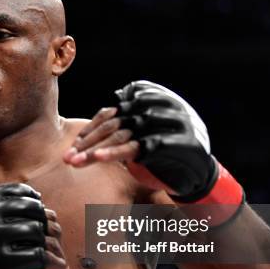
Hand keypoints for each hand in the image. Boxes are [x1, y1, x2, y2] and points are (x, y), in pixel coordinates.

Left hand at [63, 80, 242, 205]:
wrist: (201, 171)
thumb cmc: (167, 152)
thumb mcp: (145, 134)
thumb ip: (124, 125)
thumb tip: (86, 133)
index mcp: (151, 97)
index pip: (111, 113)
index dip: (90, 130)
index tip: (74, 146)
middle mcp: (158, 105)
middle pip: (113, 123)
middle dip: (88, 141)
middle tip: (67, 156)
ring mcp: (166, 122)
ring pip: (122, 135)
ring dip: (95, 150)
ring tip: (75, 161)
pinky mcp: (173, 142)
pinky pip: (139, 147)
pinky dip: (116, 152)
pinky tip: (99, 158)